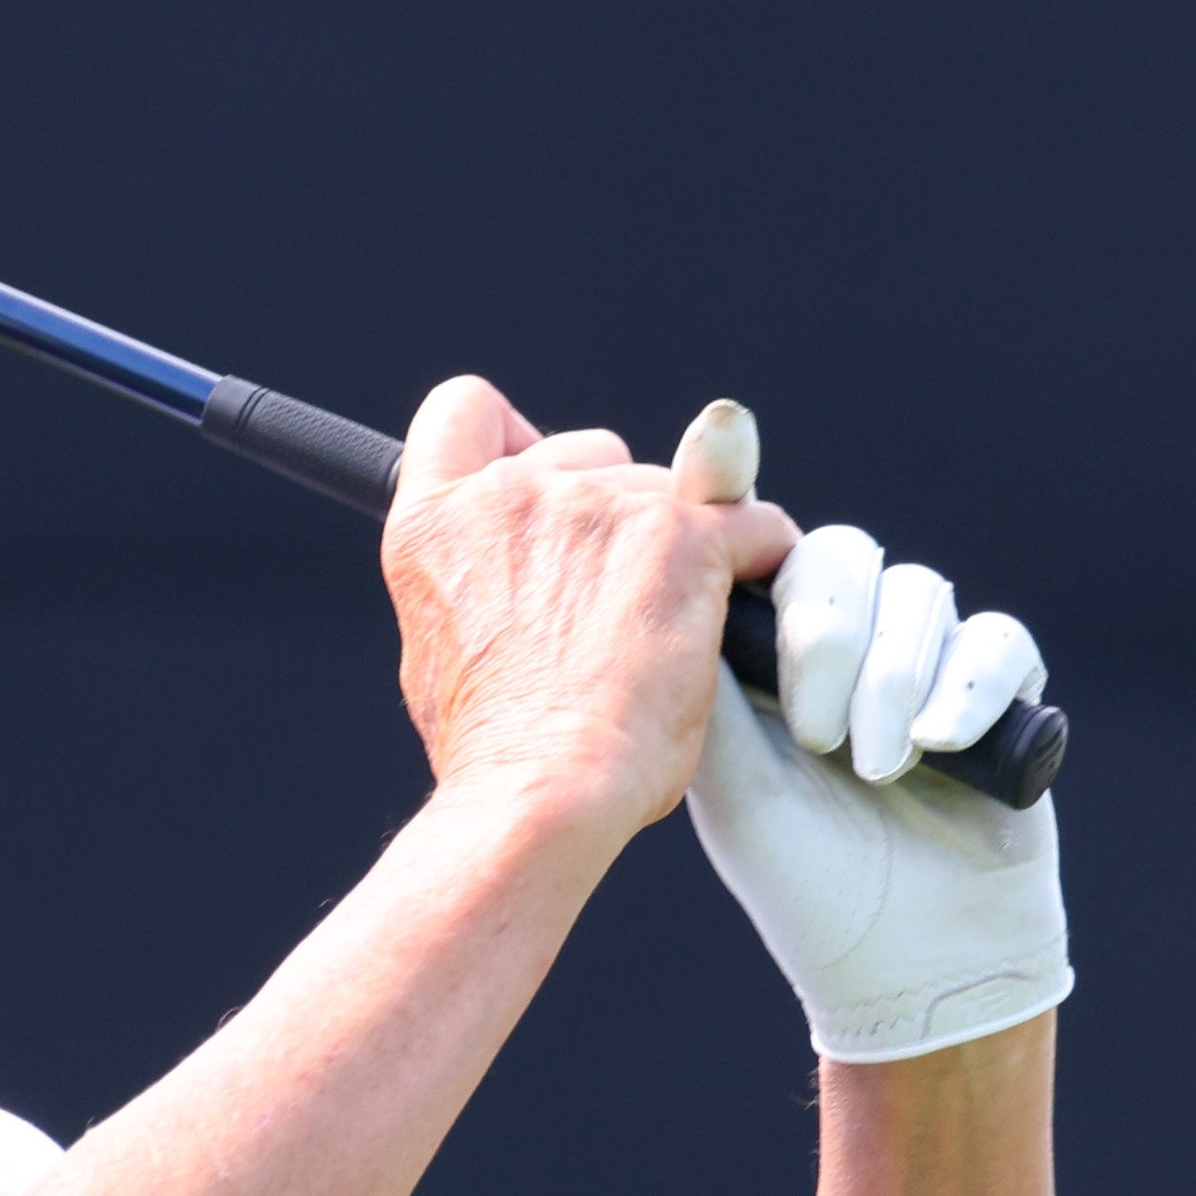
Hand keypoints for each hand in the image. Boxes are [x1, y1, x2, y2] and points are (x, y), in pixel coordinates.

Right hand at [383, 377, 794, 834]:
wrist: (542, 786)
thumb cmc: (493, 748)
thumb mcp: (435, 648)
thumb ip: (467, 584)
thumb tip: (498, 585)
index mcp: (434, 522)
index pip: (465, 410)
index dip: (512, 436)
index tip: (541, 481)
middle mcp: (507, 493)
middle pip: (586, 451)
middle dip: (612, 509)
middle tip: (623, 590)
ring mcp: (597, 504)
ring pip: (670, 488)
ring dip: (681, 543)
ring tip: (674, 626)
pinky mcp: (682, 534)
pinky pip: (753, 521)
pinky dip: (761, 556)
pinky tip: (748, 603)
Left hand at [671, 403, 1071, 1062]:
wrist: (907, 962)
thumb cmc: (800, 877)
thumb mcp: (728, 775)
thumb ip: (704, 673)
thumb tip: (662, 566)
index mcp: (765, 651)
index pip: (760, 551)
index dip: (744, 513)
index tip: (723, 464)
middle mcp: (845, 644)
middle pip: (843, 556)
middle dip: (827, 632)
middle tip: (813, 734)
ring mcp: (924, 663)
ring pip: (920, 595)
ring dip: (892, 679)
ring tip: (871, 769)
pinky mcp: (1002, 695)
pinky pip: (998, 641)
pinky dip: (969, 685)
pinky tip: (936, 743)